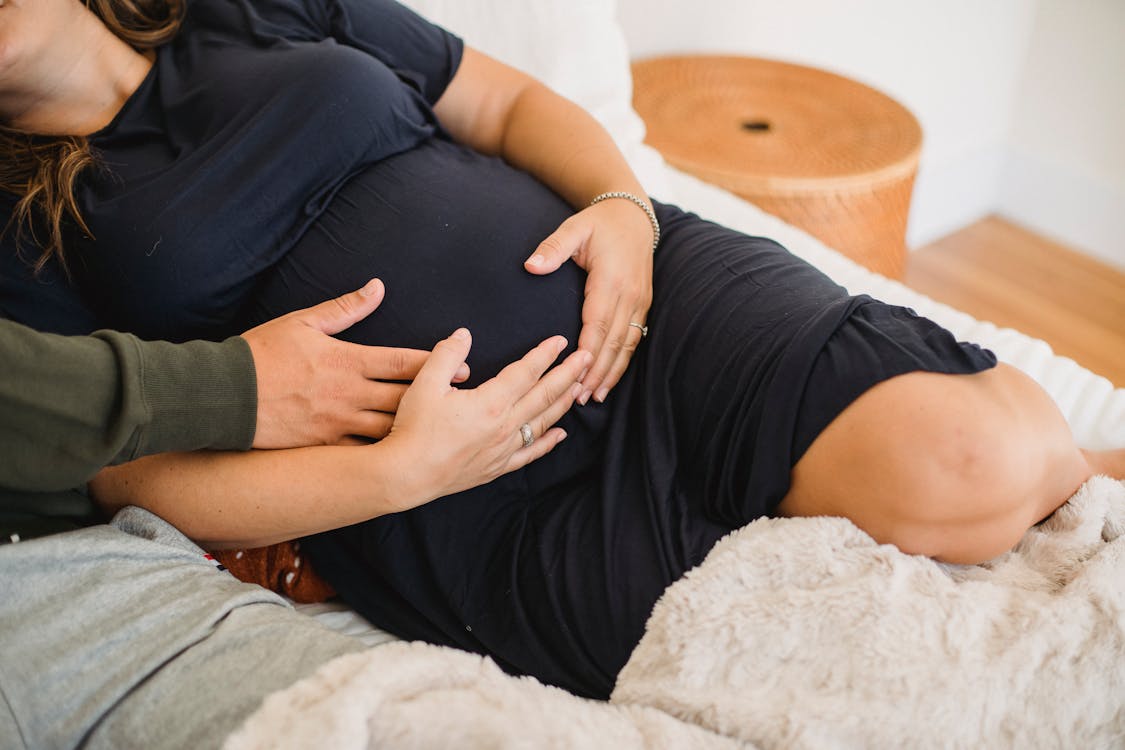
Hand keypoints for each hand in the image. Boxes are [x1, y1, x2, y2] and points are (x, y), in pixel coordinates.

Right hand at [243, 278, 467, 448]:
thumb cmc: (260, 354)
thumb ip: (345, 307)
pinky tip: (406, 458)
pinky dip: (386, 454)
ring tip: (444, 431)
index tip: (463, 368)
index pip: (403, 362)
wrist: (222, 395)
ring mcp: (338, 424)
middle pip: (407, 398)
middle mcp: (350, 394)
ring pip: (391, 429)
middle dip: (439, 400)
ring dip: (419, 429)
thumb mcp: (303, 321)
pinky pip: (363, 453)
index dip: (438, 365)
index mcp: (348, 360)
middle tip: (466, 403)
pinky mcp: (324, 445)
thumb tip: (377, 287)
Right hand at [380, 328, 591, 505]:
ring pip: (543, 422)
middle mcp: (504, 426)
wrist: (406, 475)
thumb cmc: (414, 429)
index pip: (526, 372)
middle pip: (544, 395)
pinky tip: (561, 434)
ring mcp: (504, 448)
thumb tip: (463, 334)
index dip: (545, 355)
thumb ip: (446, 354)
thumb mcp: (425, 384)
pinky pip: (530, 453)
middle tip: (588, 358)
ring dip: (563, 403)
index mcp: (491, 403)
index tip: (561, 341)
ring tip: (580, 388)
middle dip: (569, 374)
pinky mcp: (497, 466)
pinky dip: (548, 442)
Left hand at [524, 198, 653, 403]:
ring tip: (593, 397)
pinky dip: (622, 363)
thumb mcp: (574, 228)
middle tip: (578, 397)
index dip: (587, 351)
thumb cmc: (600, 224)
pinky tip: (609, 381)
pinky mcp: (643, 306)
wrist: (634, 217)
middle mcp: (629, 295)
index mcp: (610, 280)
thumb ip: (552, 247)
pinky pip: (634, 340)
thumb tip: (531, 265)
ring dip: (610, 373)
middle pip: (613, 342)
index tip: (573, 373)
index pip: (598, 323)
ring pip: (626, 346)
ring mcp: (640, 302)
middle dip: (596, 372)